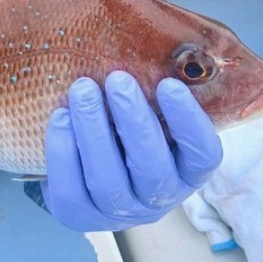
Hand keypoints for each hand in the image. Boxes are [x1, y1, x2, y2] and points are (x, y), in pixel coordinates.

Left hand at [35, 71, 222, 231]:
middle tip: (118, 80)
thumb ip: (164, 87)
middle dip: (133, 121)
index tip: (169, 85)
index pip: (202, 153)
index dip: (188, 122)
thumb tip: (166, 45)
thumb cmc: (137, 126)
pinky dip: (63, 151)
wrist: (99, 168)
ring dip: (93, 131)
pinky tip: (60, 116)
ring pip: (108, 180)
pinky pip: (70, 190)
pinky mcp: (80, 216)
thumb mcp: (160, 111)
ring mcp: (120, 212)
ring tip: (82, 89)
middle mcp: (160, 197)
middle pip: (151, 167)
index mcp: (190, 171)